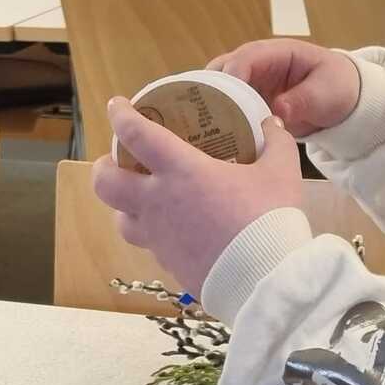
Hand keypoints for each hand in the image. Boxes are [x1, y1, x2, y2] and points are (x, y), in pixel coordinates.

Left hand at [91, 96, 303, 299]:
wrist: (265, 278)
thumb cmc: (268, 218)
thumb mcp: (280, 171)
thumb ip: (276, 141)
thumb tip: (272, 123)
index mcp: (180, 171)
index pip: (137, 135)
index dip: (121, 115)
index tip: (117, 106)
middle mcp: (158, 202)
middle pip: (105, 183)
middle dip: (104, 166)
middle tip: (116, 160)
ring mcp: (159, 237)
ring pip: (120, 219)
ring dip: (122, 206)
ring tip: (139, 199)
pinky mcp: (168, 265)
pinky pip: (149, 245)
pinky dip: (153, 234)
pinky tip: (173, 231)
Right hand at [207, 39, 360, 137]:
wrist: (344, 102)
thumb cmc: (337, 87)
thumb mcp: (326, 93)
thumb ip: (303, 100)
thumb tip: (278, 112)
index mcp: (276, 53)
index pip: (246, 57)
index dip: (232, 74)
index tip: (223, 98)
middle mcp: (256, 65)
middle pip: (223, 71)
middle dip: (210, 90)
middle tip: (200, 117)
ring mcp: (250, 84)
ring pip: (219, 90)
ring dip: (209, 107)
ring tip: (200, 130)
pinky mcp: (248, 104)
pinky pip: (228, 109)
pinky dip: (219, 121)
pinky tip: (211, 139)